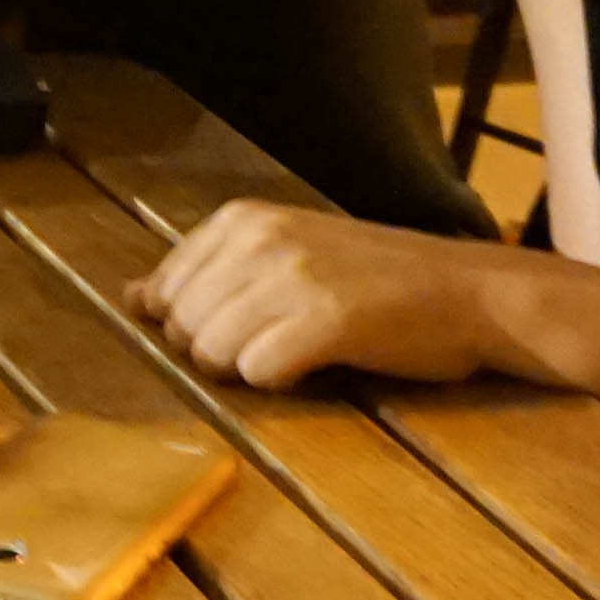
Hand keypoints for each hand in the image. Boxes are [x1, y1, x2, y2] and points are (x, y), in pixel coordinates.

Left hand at [135, 198, 512, 388]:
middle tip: (276, 345)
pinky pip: (258, 372)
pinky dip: (279, 381)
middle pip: (183, 326)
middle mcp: (260, 239)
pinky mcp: (325, 320)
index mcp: (242, 218)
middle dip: (215, 351)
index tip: (243, 327)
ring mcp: (292, 277)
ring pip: (212, 352)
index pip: (164, 289)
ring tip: (296, 354)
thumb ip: (208, 273)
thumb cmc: (375, 279)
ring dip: (247, 369)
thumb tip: (132, 299)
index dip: (194, 324)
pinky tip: (314, 366)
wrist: (467, 291)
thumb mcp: (283, 254)